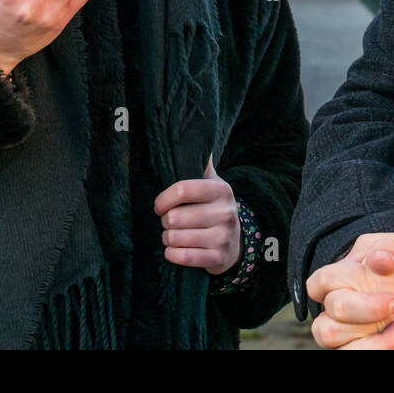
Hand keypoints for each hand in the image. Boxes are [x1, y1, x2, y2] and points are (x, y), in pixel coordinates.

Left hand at [153, 154, 241, 273]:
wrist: (234, 243)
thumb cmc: (214, 209)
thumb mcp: (212, 185)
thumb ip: (201, 164)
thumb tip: (192, 135)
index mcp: (222, 190)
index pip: (182, 190)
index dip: (163, 199)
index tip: (159, 206)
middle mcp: (226, 212)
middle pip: (174, 217)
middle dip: (165, 222)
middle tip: (170, 222)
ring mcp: (224, 236)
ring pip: (175, 238)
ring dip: (168, 239)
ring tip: (174, 235)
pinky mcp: (218, 258)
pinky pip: (182, 257)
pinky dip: (172, 254)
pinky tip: (175, 250)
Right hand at [307, 232, 393, 349]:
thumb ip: (387, 248)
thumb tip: (379, 260)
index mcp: (342, 281)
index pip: (318, 285)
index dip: (335, 286)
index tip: (377, 281)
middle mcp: (344, 314)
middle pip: (327, 328)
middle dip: (366, 315)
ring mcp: (356, 337)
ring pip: (345, 353)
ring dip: (381, 345)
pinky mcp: (376, 350)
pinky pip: (371, 361)